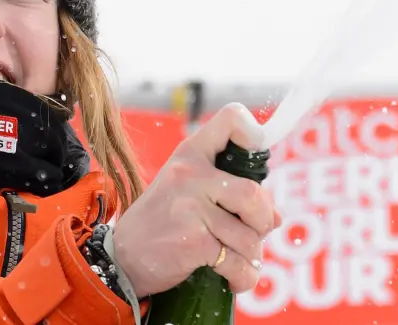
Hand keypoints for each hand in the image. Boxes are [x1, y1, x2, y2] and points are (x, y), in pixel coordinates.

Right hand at [112, 103, 281, 298]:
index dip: (253, 134)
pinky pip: (237, 262)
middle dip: (263, 221)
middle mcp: (190, 175)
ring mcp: (190, 208)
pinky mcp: (194, 242)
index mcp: (190, 154)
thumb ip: (229, 194)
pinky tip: (233, 278)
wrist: (121, 257)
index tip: (254, 163)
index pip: (231, 119)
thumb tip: (276, 216)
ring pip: (250, 235)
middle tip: (254, 233)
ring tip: (238, 259)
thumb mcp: (187, 192)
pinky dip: (243, 276)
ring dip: (252, 255)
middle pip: (254, 193)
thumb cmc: (161, 222)